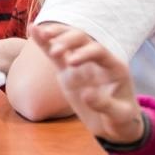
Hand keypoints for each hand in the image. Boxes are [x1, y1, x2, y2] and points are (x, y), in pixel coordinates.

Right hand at [32, 24, 143, 144]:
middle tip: (55, 51)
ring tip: (39, 32)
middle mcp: (97, 60)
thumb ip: (104, 105)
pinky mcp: (67, 72)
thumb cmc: (121, 119)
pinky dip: (44, 43)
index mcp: (113, 67)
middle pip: (82, 40)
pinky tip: (33, 30)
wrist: (114, 124)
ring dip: (55, 34)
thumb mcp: (118, 115)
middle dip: (68, 40)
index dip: (85, 53)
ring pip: (68, 41)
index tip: (71, 62)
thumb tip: (85, 93)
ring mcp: (81, 64)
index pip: (99, 51)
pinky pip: (55, 55)